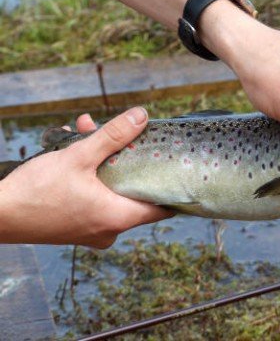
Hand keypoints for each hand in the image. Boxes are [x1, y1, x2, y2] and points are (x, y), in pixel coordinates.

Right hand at [0, 108, 172, 247]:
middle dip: (126, 160)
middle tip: (123, 137)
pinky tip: (73, 150)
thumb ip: (112, 136)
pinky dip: (90, 178)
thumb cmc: (35, 191)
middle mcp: (110, 229)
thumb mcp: (78, 157)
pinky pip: (94, 199)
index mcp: (118, 217)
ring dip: (103, 162)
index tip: (175, 169)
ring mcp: (93, 231)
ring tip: (86, 132)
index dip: (170, 187)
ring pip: (111, 192)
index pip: (161, 207)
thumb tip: (141, 116)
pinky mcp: (77, 228)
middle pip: (133, 192)